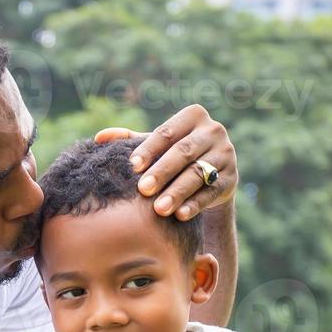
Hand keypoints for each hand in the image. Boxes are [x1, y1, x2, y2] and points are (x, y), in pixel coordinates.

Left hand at [95, 103, 237, 221]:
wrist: (209, 175)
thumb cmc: (174, 155)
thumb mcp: (155, 145)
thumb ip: (130, 140)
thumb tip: (99, 139)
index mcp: (193, 115)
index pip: (168, 132)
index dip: (149, 149)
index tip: (131, 167)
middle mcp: (214, 131)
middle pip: (184, 152)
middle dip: (162, 172)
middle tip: (142, 190)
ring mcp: (226, 154)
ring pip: (199, 173)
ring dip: (178, 192)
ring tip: (159, 209)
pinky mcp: (232, 179)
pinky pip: (212, 192)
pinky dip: (195, 204)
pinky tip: (180, 215)